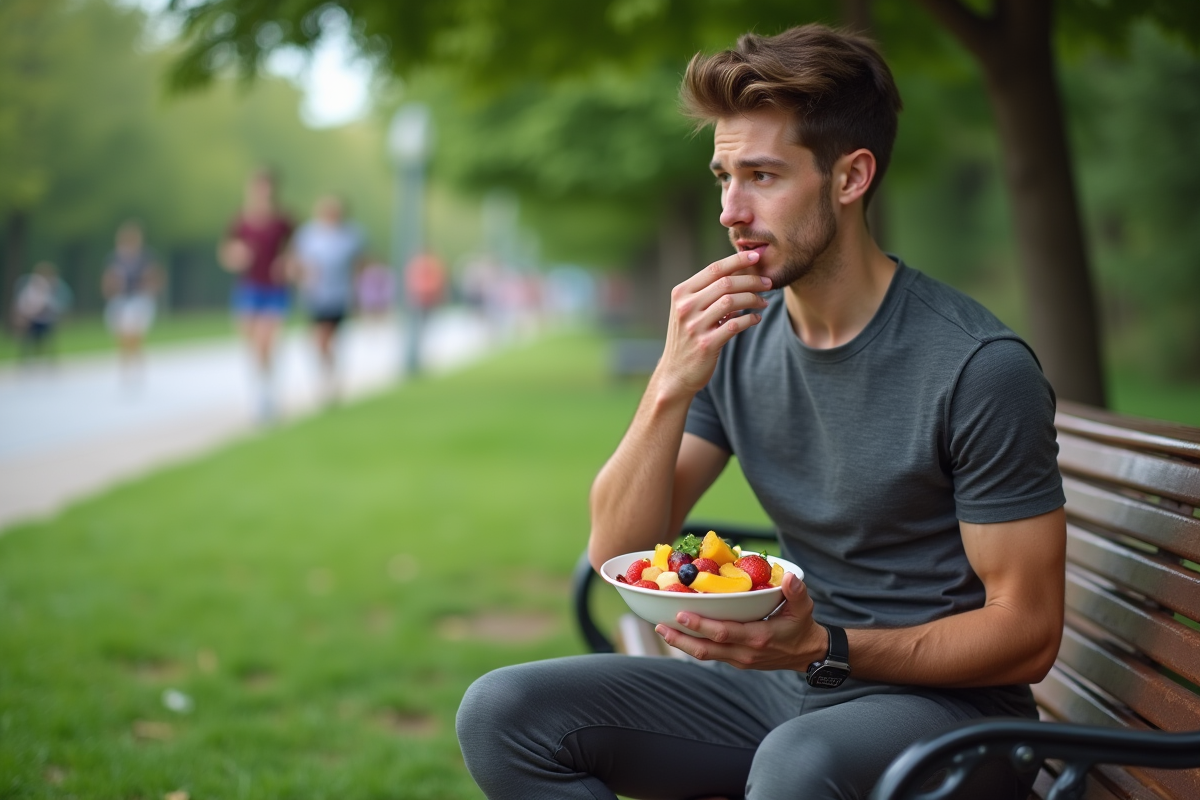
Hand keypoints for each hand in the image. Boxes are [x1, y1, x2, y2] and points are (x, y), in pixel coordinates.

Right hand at [655, 250, 770, 397]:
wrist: (676, 373)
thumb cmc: (687, 338)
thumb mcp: (689, 311)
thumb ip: (707, 292)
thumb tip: (739, 272)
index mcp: (681, 293)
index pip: (714, 269)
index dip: (737, 260)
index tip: (756, 256)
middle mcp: (686, 307)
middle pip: (725, 283)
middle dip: (752, 280)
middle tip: (768, 283)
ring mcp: (695, 326)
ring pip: (731, 301)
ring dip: (753, 299)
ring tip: (764, 302)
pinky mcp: (706, 344)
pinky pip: (735, 325)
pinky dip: (750, 319)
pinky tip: (756, 319)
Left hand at [655, 573, 825, 670]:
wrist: (807, 655)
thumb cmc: (802, 626)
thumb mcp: (804, 608)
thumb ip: (796, 591)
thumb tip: (789, 577)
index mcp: (758, 637)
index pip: (725, 632)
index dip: (702, 626)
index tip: (682, 614)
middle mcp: (745, 652)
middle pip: (707, 648)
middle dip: (682, 638)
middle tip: (660, 625)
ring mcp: (739, 659)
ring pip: (705, 654)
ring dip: (682, 643)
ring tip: (661, 629)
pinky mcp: (735, 660)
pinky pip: (710, 654)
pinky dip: (693, 644)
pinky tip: (678, 633)